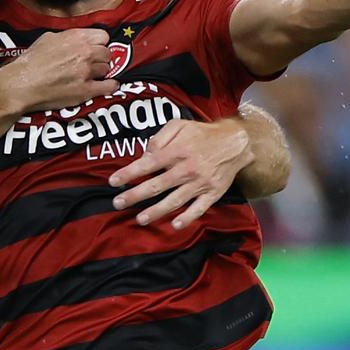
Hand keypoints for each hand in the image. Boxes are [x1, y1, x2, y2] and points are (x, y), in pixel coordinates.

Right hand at [0, 29, 118, 111]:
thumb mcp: (47, 38)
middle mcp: (85, 52)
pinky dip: (110, 86)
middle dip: (101, 57)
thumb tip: (75, 40)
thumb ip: (67, 37)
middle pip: (107, 53)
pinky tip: (105, 86)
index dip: (98, 43)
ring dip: (101, 72)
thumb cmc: (30, 61)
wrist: (22, 84)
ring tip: (92, 75)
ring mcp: (87, 72)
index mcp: (76, 37)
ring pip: (108, 69)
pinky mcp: (86, 90)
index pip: (103, 36)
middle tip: (92, 63)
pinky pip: (109, 86)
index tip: (94, 48)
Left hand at [107, 117, 252, 229]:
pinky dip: (188, 217)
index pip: (147, 164)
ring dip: (156, 211)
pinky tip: (175, 225)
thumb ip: (159, 138)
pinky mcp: (213, 193)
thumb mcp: (179, 125)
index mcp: (176, 151)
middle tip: (117, 203)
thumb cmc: (202, 133)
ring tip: (140, 219)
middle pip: (157, 185)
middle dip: (135, 195)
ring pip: (175, 200)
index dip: (129, 173)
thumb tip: (145, 155)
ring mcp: (200, 183)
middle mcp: (187, 169)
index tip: (113, 182)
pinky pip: (199, 208)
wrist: (236, 142)